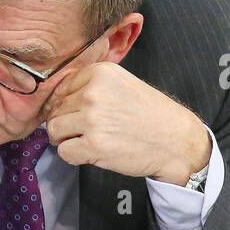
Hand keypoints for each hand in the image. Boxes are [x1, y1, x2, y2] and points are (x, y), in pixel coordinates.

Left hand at [43, 61, 210, 185]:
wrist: (176, 140)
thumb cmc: (149, 115)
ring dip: (67, 140)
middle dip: (67, 124)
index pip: (61, 89)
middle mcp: (94, 93)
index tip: (83, 114)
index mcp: (100, 73)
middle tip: (90, 131)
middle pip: (56, 110)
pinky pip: (64, 152)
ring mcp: (92, 119)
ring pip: (54, 130)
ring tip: (89, 141)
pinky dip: (74, 156)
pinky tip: (93, 152)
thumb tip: (53, 101)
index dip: (67, 105)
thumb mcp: (122, 85)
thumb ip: (90, 87)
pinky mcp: (94, 144)